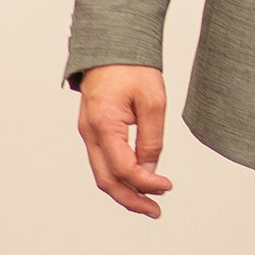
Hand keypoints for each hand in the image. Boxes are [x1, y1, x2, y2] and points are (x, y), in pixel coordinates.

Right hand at [79, 64, 170, 217]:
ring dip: (125, 192)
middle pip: (107, 180)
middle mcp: (89, 132)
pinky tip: (138, 181)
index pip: (124, 168)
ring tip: (149, 202)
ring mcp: (88, 132)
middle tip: (155, 211)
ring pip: (103, 174)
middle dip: (132, 200)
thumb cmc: (131, 66)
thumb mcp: (153, 101)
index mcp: (103, 124)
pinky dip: (120, 176)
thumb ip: (152, 139)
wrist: (112, 44)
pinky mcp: (93, 130)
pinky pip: (103, 161)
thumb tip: (151, 172)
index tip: (167, 187)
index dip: (146, 184)